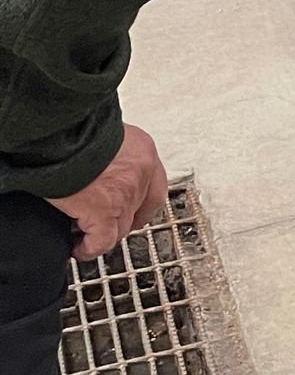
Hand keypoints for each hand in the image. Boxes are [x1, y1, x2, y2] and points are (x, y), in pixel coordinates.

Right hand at [50, 124, 169, 261]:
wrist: (61, 130)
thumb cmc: (73, 126)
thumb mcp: (101, 134)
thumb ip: (107, 153)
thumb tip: (96, 167)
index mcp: (141, 149)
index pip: (153, 183)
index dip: (140, 202)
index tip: (128, 209)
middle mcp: (140, 172)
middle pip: (137, 209)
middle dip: (119, 220)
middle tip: (100, 223)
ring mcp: (126, 194)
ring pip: (121, 228)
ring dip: (103, 234)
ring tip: (85, 236)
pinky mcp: (104, 211)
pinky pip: (101, 241)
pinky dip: (89, 248)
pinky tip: (77, 248)